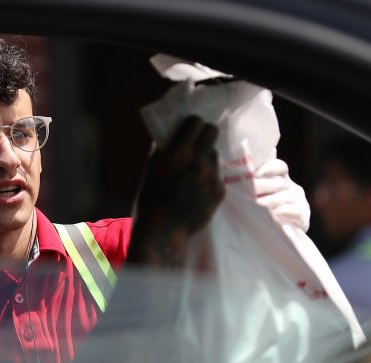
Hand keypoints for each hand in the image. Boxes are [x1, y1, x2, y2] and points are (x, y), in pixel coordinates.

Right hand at [130, 116, 224, 266]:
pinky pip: (217, 175)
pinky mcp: (220, 191)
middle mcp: (198, 161)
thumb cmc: (150, 199)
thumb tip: (169, 136)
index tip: (190, 127)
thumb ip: (161, 150)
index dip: (193, 123)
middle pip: (212, 132)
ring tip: (194, 172)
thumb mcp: (150, 170)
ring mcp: (211, 176)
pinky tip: (197, 189)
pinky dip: (209, 178)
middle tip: (198, 142)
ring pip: (215, 155)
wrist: (163, 231)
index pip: (196, 122)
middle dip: (205, 134)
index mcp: (177, 153)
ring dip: (206, 158)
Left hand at [254, 158, 309, 231]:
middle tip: (248, 193)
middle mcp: (292, 188)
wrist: (279, 236)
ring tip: (256, 205)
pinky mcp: (304, 216)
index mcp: (282, 179)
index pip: (280, 167)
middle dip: (262, 187)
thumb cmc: (266, 212)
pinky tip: (272, 215)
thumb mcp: (259, 194)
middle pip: (280, 183)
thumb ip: (257, 177)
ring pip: (286, 197)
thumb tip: (260, 155)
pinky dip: (283, 212)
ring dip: (269, 201)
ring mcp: (300, 201)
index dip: (269, 167)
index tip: (256, 174)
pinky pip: (295, 211)